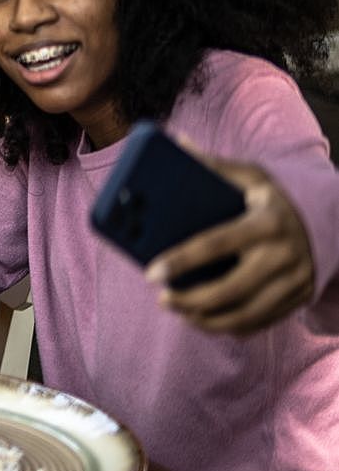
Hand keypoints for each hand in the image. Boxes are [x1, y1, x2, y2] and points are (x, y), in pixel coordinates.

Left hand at [150, 153, 314, 334]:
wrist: (335, 220)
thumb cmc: (279, 197)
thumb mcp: (253, 177)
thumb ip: (215, 165)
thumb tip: (175, 143)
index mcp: (266, 222)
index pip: (215, 245)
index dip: (181, 261)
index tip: (150, 272)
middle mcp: (283, 255)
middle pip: (230, 289)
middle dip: (190, 299)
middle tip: (161, 298)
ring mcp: (294, 281)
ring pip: (245, 314)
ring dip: (206, 319)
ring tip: (178, 311)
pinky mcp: (299, 298)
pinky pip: (261, 322)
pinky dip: (230, 327)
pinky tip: (205, 320)